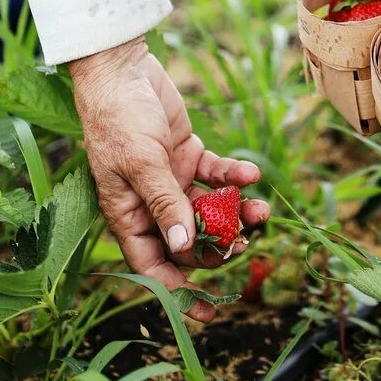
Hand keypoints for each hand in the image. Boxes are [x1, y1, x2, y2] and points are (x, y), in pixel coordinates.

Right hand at [69, 38, 268, 322]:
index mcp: (128, 214)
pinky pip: (218, 176)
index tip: (210, 311)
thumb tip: (181, 247)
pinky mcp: (189, 155)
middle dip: (219, 245)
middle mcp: (150, 203)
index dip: (180, 290)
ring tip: (262, 211)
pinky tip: (251, 175)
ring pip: (210, 210)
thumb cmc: (118, 117)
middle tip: (247, 241)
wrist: (122, 69)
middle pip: (189, 240)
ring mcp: (171, 179)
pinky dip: (235, 178)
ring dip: (236, 213)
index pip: (153, 264)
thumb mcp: (140, 162)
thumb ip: (163, 203)